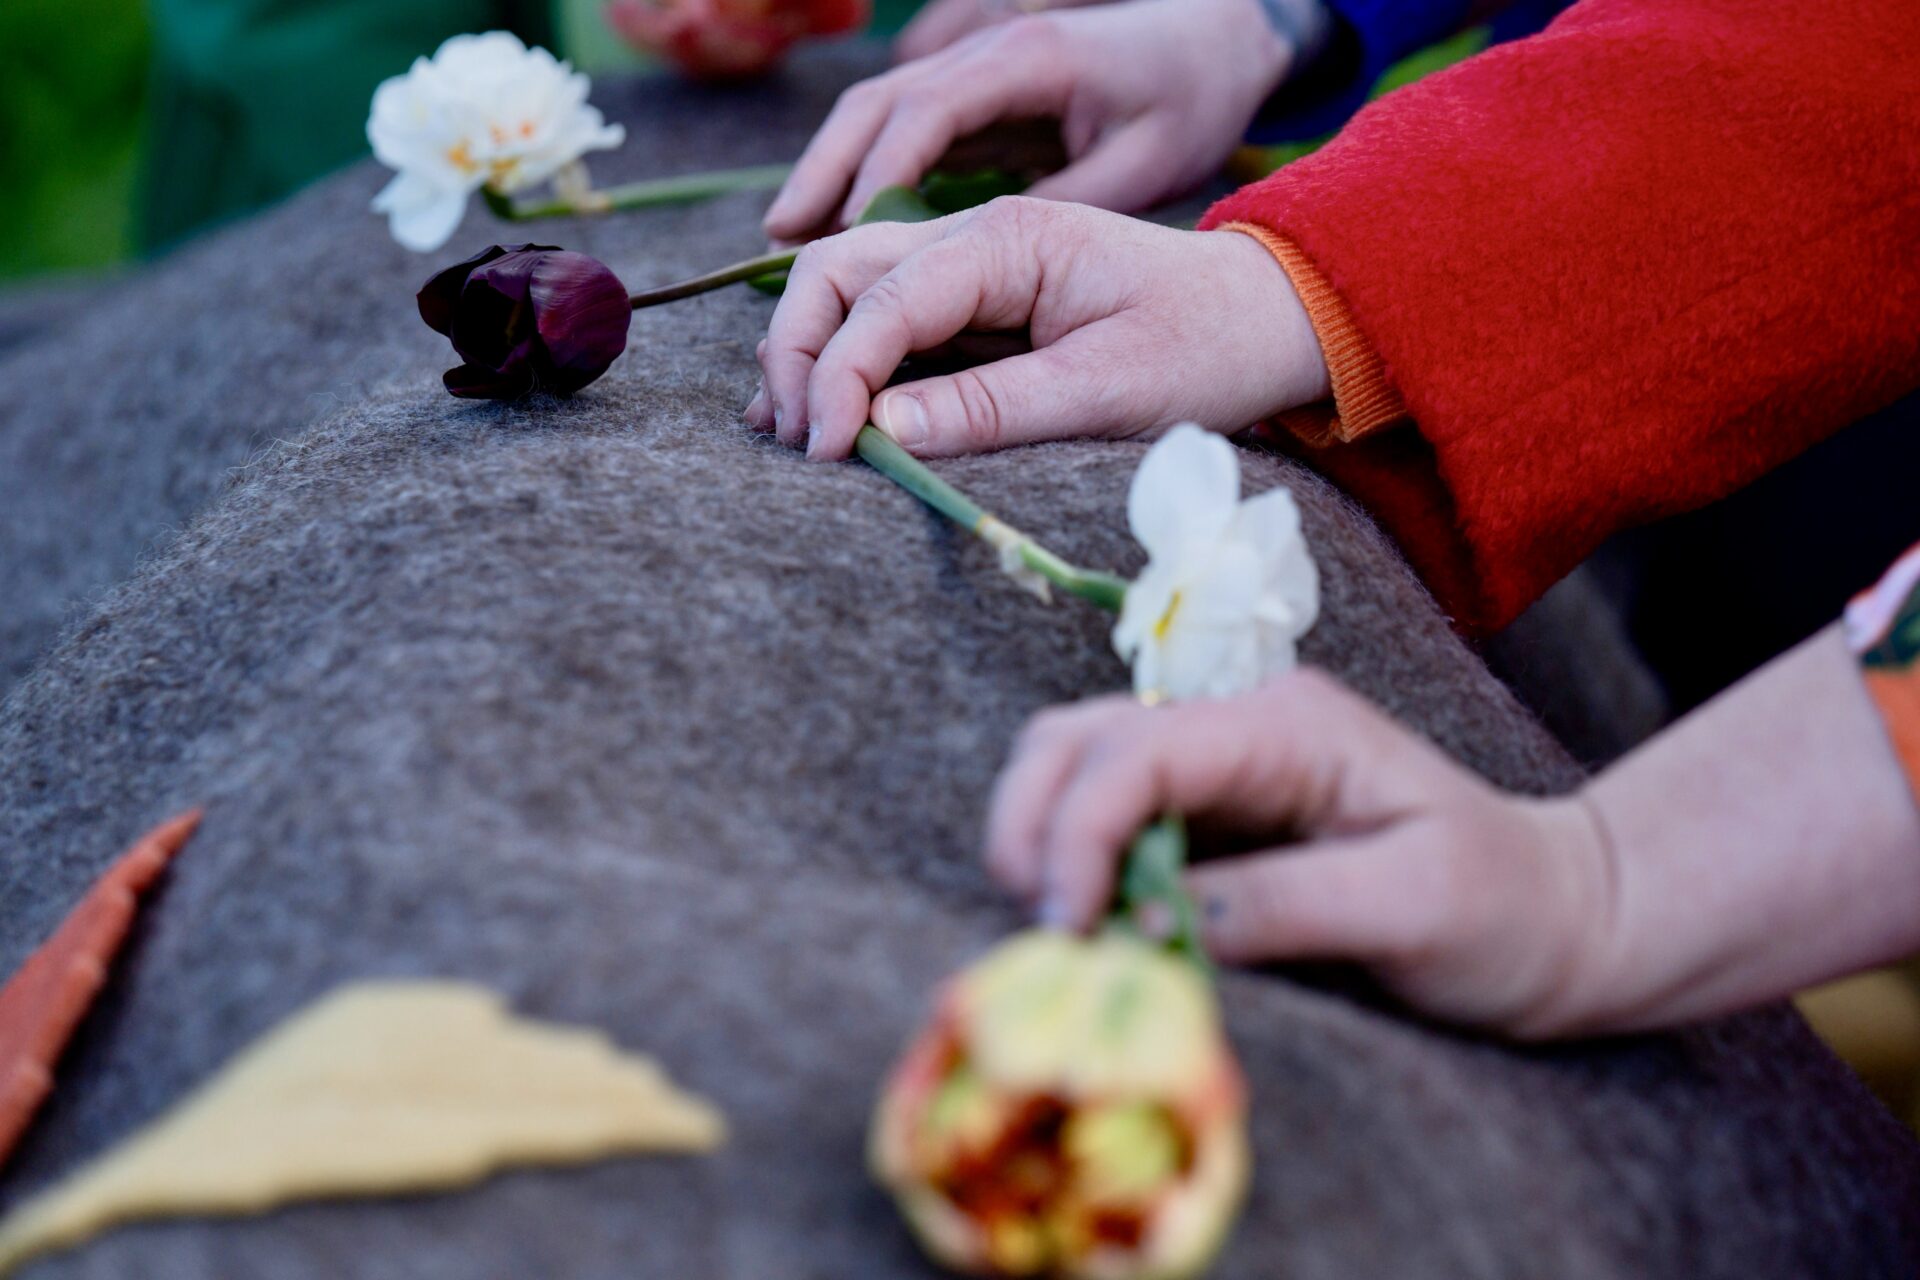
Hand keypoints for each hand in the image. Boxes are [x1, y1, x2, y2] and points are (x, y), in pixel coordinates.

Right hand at [746, 197, 1329, 458]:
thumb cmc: (1204, 348)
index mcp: (1007, 239)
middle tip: (793, 441)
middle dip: (799, 351)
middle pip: (837, 270)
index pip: (882, 297)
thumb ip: (993, 407)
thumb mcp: (1108, 388)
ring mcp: (968, 264)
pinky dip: (843, 362)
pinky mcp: (973, 302)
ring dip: (808, 353)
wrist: (1265, 320)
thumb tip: (881, 431)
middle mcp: (974, 235)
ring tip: (786, 432)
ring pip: (847, 287)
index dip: (838, 374)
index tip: (827, 452)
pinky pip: (884, 319)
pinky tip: (822, 414)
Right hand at [762, 0, 1295, 240]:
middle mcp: (987, 53)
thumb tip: (986, 271)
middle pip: (874, 106)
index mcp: (1025, 62)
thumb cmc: (1193, 100)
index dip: (872, 181)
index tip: (840, 241)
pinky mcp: (982, 90)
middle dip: (822, 174)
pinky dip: (861, 170)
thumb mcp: (1149, 164)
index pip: (922, 118)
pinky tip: (840, 225)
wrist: (1222, 35)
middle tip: (779, 243)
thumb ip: (1069, 203)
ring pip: (876, 111)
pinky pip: (902, 125)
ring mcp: (979, 66)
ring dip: (828, 171)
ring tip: (784, 240)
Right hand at [983, 670, 1622, 1038]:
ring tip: (1062, 936)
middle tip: (1042, 930)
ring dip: (1041, 844)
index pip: (1138, 749)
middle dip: (1031, 825)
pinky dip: (1073, 873)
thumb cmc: (1506, 909)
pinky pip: (1104, 826)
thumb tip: (1155, 920)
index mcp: (1285, 725)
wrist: (1560, 922)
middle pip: (1075, 739)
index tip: (1068, 927)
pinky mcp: (1207, 823)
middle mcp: (1236, 729)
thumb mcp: (1416, 907)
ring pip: (1072, 771)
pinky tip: (1096, 935)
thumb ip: (1284, 904)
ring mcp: (1215, 772)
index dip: (1078, 830)